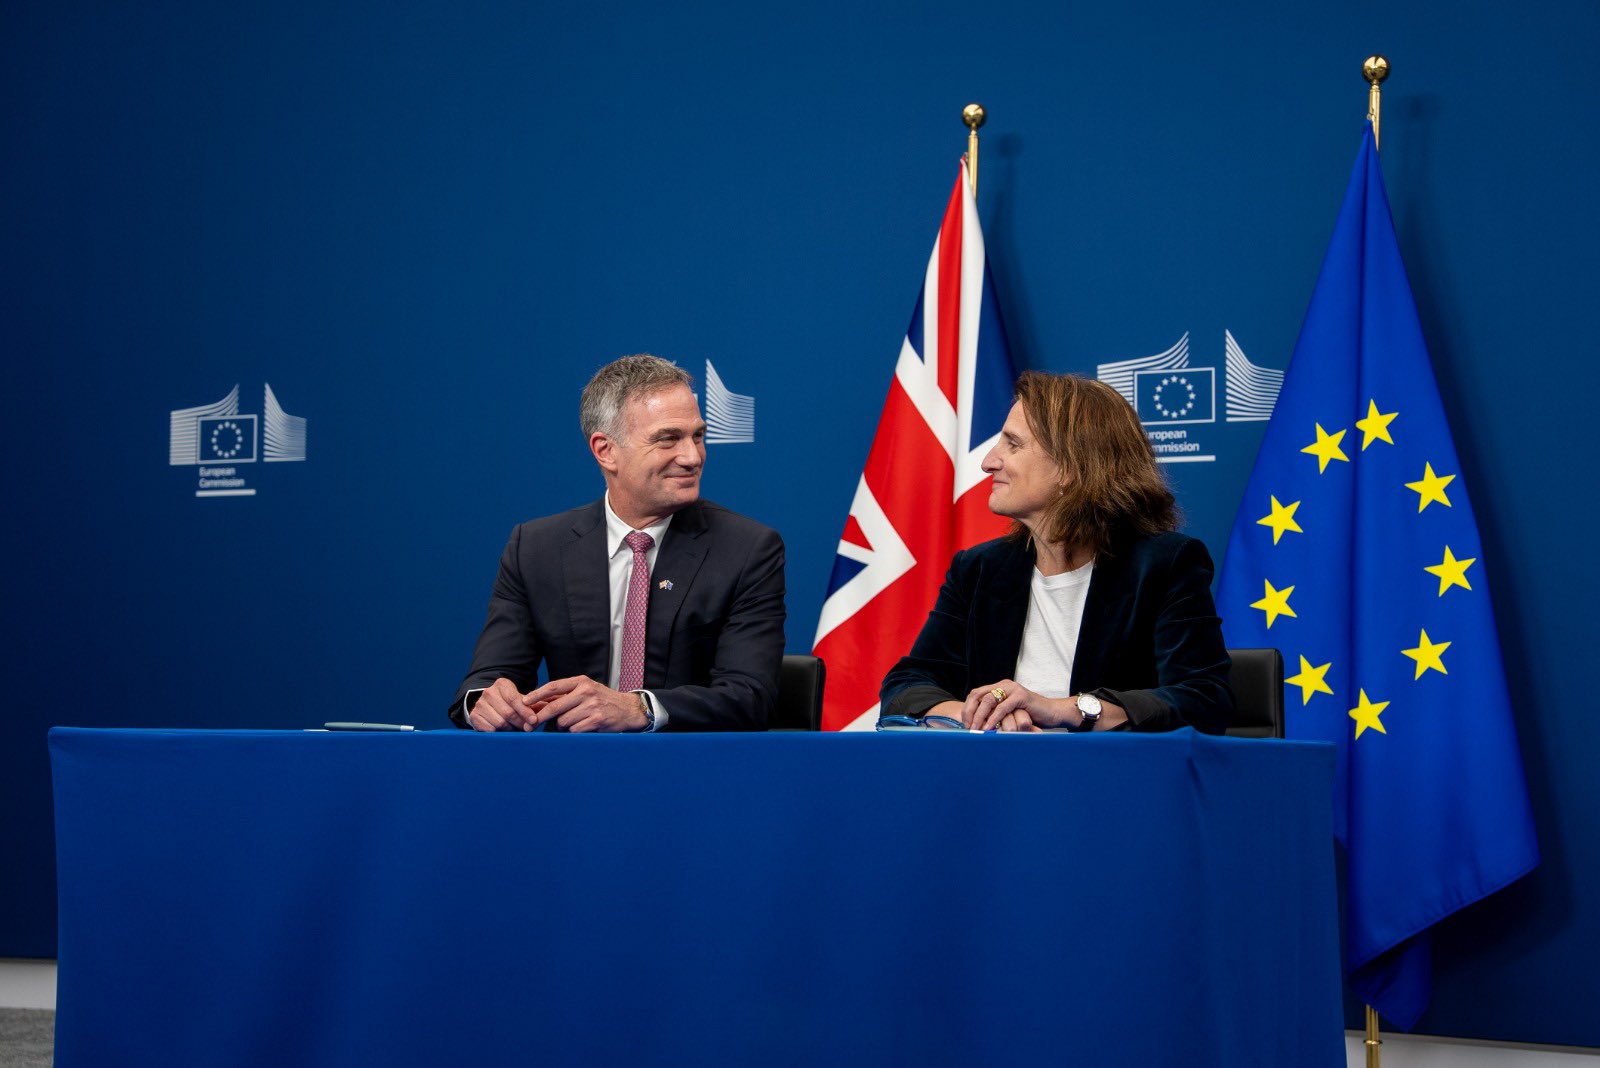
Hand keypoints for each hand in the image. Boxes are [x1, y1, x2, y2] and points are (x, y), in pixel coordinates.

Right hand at [468, 678, 533, 731]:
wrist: (489, 706)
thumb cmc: (510, 704)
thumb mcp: (521, 699)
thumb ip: (534, 705)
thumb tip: (544, 711)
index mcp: (502, 684)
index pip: (514, 699)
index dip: (525, 711)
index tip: (533, 720)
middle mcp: (489, 692)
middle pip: (508, 713)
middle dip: (520, 722)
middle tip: (527, 728)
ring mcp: (479, 704)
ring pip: (500, 722)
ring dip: (510, 729)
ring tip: (514, 728)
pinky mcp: (474, 716)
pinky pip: (490, 729)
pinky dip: (499, 733)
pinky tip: (503, 731)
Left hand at [525, 676, 649, 732]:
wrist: (628, 709)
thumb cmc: (602, 700)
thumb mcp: (586, 690)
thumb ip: (566, 695)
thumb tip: (539, 704)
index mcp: (581, 681)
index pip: (553, 687)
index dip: (536, 695)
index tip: (524, 702)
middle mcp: (586, 691)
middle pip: (554, 706)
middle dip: (539, 717)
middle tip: (529, 725)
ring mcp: (592, 706)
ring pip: (563, 722)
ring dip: (564, 726)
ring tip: (574, 722)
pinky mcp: (597, 720)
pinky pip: (574, 730)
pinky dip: (574, 732)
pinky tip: (583, 727)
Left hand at [962, 680, 1069, 731]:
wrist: (1053, 713)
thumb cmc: (1031, 715)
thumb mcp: (1008, 713)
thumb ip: (995, 714)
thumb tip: (975, 725)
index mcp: (999, 687)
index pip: (976, 694)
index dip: (967, 708)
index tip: (965, 723)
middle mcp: (1004, 685)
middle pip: (978, 695)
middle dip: (970, 712)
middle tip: (968, 727)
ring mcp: (1013, 689)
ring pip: (988, 700)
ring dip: (980, 716)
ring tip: (976, 729)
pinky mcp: (1021, 696)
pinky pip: (1002, 707)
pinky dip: (993, 718)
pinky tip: (989, 728)